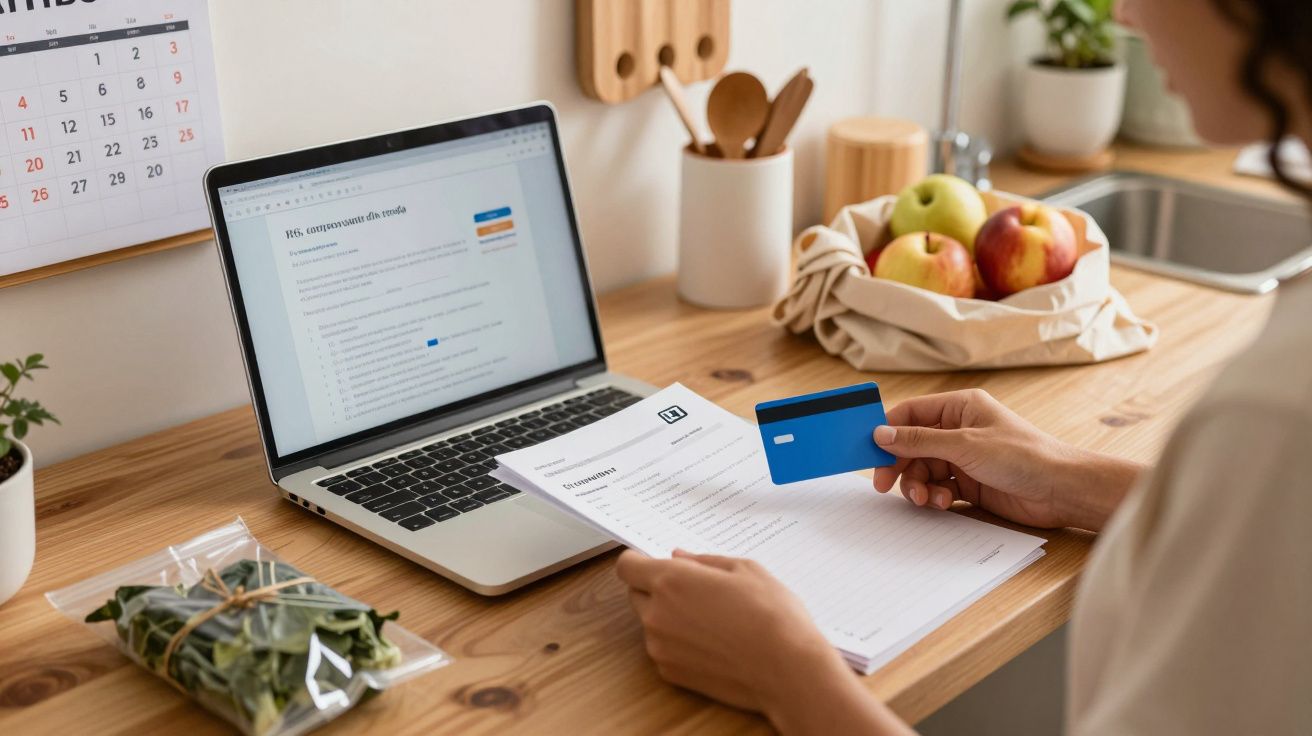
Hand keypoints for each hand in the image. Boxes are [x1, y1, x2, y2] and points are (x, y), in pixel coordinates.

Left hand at [616, 549, 846, 714]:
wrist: (787, 669)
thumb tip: (679, 557)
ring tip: (710, 618)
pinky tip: (711, 641)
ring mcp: (660, 647)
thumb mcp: (744, 570)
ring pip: (650, 622)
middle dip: (655, 588)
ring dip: (668, 616)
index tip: (652, 562)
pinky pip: (662, 649)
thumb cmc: (771, 614)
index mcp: (671, 581)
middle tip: (692, 590)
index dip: (638, 561)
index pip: (627, 566)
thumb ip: (703, 561)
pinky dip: (677, 642)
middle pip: (636, 593)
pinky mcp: (670, 672)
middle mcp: (657, 614)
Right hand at [873, 389, 1141, 530]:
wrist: (1061, 491)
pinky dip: (935, 496)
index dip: (889, 431)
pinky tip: (944, 502)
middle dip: (900, 465)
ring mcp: (965, 458)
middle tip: (884, 484)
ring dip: (918, 484)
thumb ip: (919, 440)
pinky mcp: (971, 484)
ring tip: (925, 498)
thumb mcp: (964, 444)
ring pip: (923, 469)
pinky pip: (939, 487)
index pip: (911, 413)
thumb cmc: (1022, 456)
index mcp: (960, 407)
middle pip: (913, 445)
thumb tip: (881, 434)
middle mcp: (960, 430)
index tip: (869, 451)